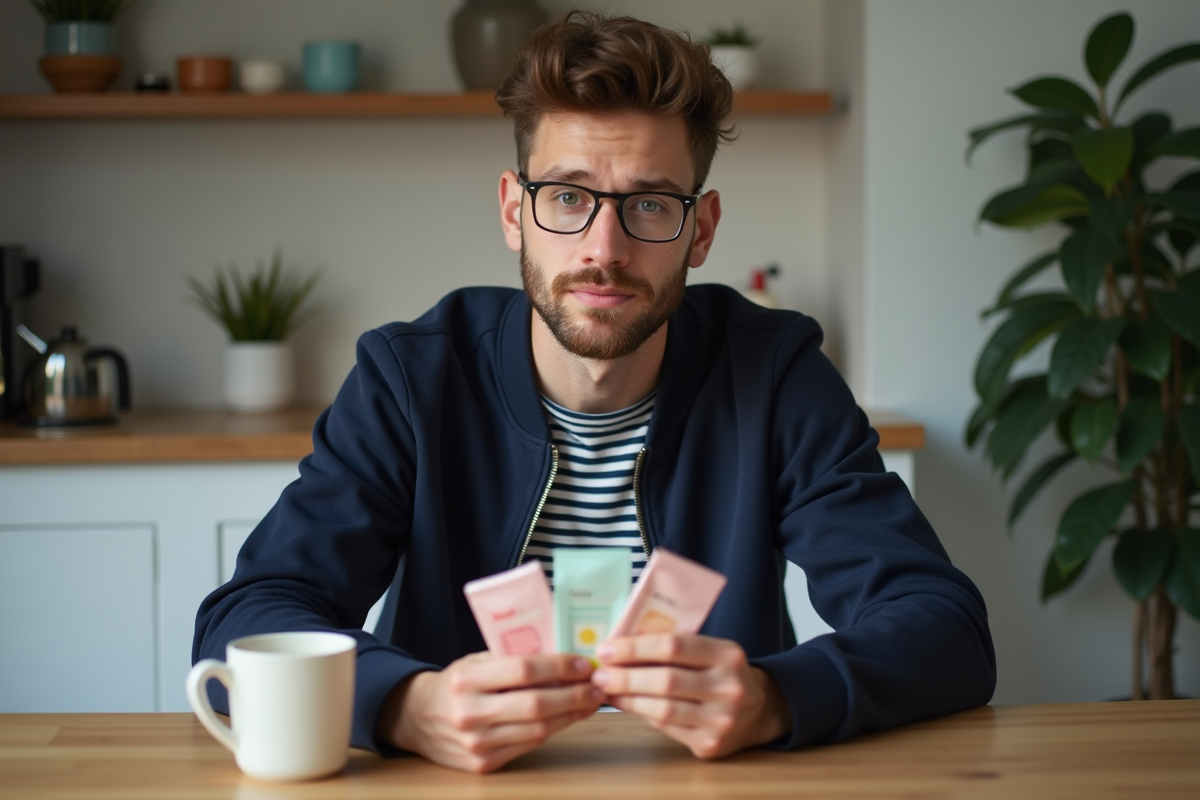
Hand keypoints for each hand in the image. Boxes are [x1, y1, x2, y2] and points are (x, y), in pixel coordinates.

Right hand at [377, 652, 602, 773]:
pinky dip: (554, 730)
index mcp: (466, 680)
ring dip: (572, 714)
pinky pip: (529, 744)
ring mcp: (476, 743)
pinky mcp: (483, 764)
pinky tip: (568, 716)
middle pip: (536, 704)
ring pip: (538, 729)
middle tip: (598, 685)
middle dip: (575, 694)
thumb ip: (511, 658)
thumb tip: (564, 654)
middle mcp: (469, 713)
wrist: (417, 719)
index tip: (584, 662)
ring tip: (591, 700)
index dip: (559, 666)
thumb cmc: (455, 684)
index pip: (522, 670)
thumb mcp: (475, 661)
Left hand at [592, 634, 790, 758]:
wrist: (759, 710)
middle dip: (625, 676)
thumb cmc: (721, 672)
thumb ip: (673, 646)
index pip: (673, 646)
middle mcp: (730, 687)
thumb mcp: (710, 650)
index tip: (607, 649)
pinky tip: (628, 704)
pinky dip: (642, 714)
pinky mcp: (711, 744)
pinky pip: (667, 727)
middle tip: (599, 673)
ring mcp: (722, 720)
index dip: (634, 648)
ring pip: (663, 709)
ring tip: (607, 690)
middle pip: (665, 680)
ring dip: (627, 698)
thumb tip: (619, 648)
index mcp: (728, 654)